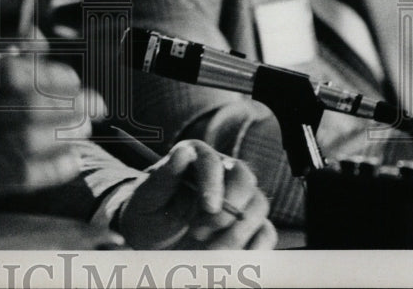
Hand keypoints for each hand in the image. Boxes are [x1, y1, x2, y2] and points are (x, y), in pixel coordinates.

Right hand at [0, 54, 92, 206]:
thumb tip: (38, 39)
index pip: (10, 73)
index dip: (50, 76)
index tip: (75, 80)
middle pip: (24, 107)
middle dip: (68, 105)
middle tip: (96, 105)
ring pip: (25, 141)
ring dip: (64, 135)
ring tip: (85, 128)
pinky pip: (19, 175)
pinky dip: (51, 168)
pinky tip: (72, 160)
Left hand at [116, 140, 276, 249]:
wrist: (150, 242)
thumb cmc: (145, 213)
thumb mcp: (146, 197)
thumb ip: (164, 176)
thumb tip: (183, 153)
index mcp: (194, 157)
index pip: (211, 161)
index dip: (213, 183)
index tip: (208, 207)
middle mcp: (221, 172)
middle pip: (244, 178)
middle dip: (227, 209)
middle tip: (199, 232)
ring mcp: (238, 199)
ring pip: (258, 205)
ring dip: (237, 232)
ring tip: (209, 249)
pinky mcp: (248, 226)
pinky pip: (267, 232)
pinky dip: (256, 248)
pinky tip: (233, 258)